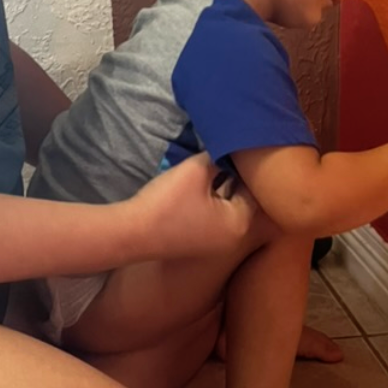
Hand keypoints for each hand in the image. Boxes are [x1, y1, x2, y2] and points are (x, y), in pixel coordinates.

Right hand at [121, 154, 256, 260]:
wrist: (132, 232)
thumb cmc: (168, 202)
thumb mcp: (197, 170)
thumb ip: (218, 156)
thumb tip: (229, 148)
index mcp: (240, 223)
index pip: (256, 187)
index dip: (248, 164)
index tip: (242, 146)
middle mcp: (235, 236)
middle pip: (244, 196)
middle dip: (236, 174)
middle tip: (231, 150)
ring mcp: (217, 241)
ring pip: (228, 204)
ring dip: (223, 185)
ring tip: (216, 160)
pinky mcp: (201, 240)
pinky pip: (215, 213)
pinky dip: (212, 197)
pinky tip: (204, 179)